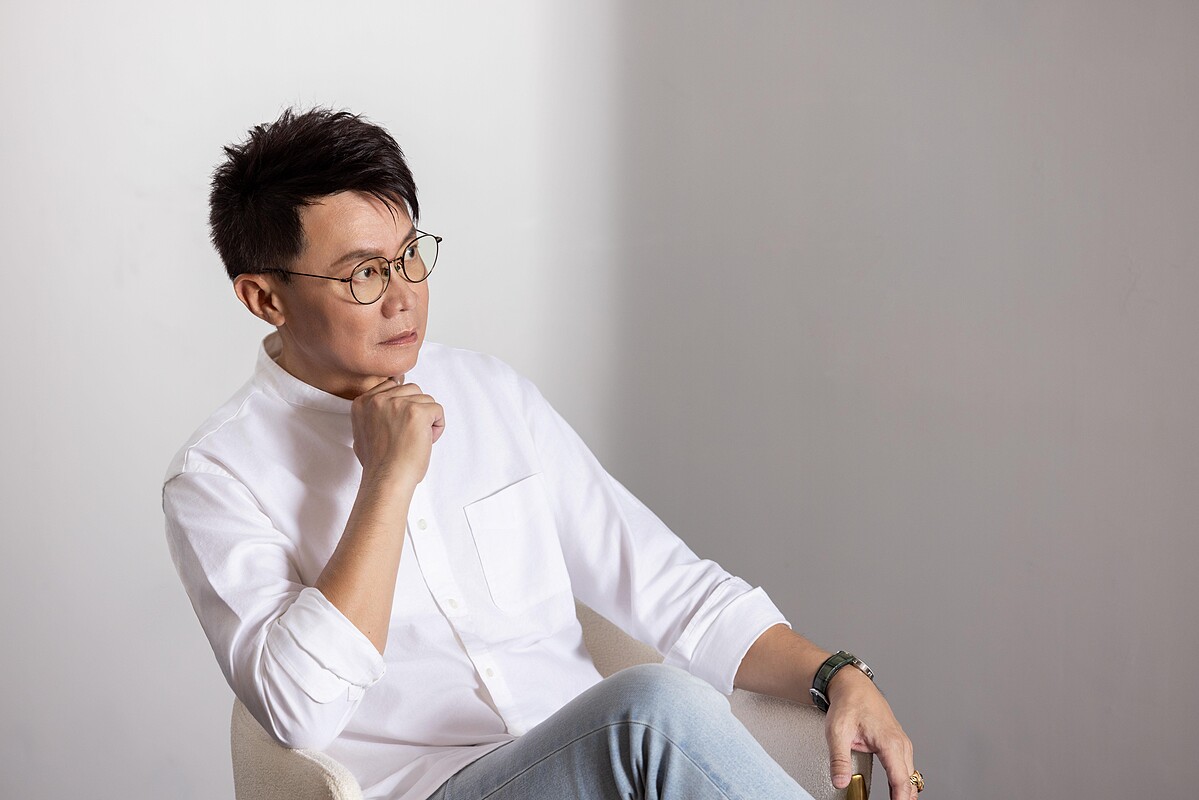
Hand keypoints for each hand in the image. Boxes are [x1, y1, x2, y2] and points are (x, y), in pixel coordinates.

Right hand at [350, 377, 444, 487]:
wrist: (386, 479)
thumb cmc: (379, 463)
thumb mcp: (363, 432)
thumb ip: (372, 415)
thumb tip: (386, 408)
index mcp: (363, 402)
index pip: (392, 387)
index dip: (402, 406)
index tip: (401, 425)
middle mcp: (378, 400)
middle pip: (411, 390)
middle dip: (416, 410)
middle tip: (410, 434)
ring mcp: (398, 404)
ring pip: (426, 399)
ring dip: (427, 418)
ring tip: (417, 438)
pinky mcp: (417, 412)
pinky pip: (437, 409)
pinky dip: (437, 426)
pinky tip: (427, 440)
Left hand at [825, 667, 916, 799]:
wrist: (852, 686)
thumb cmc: (847, 704)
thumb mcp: (837, 732)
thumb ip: (839, 760)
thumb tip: (841, 782)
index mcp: (890, 743)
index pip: (901, 780)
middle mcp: (901, 744)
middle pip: (910, 782)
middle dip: (903, 799)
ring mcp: (902, 743)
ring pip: (911, 776)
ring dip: (904, 792)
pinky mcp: (899, 744)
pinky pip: (907, 768)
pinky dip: (903, 782)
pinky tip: (896, 793)